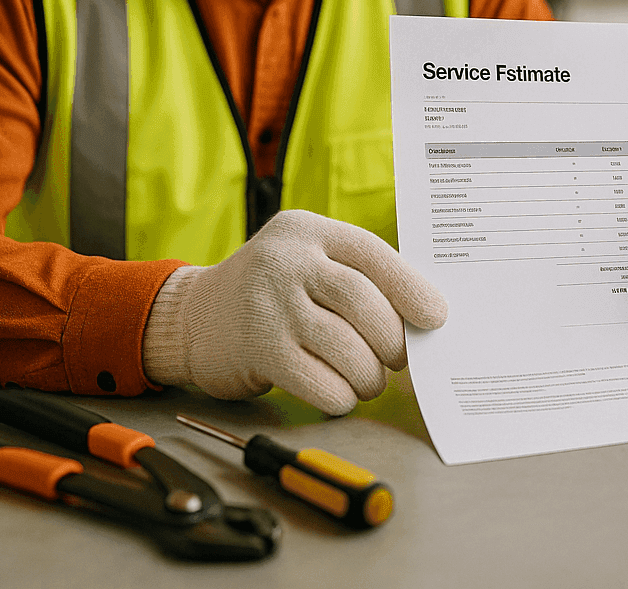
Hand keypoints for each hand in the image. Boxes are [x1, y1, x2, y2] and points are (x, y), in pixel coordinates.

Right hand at [143, 210, 446, 415]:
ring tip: (369, 379)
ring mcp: (267, 305)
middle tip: (398, 358)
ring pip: (345, 345)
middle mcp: (286, 262)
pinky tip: (340, 393)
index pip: (372, 254)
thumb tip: (423, 315)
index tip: (436, 317)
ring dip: (369, 373)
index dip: (411, 288)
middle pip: (362, 302)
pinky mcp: (256, 350)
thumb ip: (355, 275)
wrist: (192, 318)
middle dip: (392, 339)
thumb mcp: (307, 261)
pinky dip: (341, 395)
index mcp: (308, 231)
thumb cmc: (273, 294)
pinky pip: (319, 381)